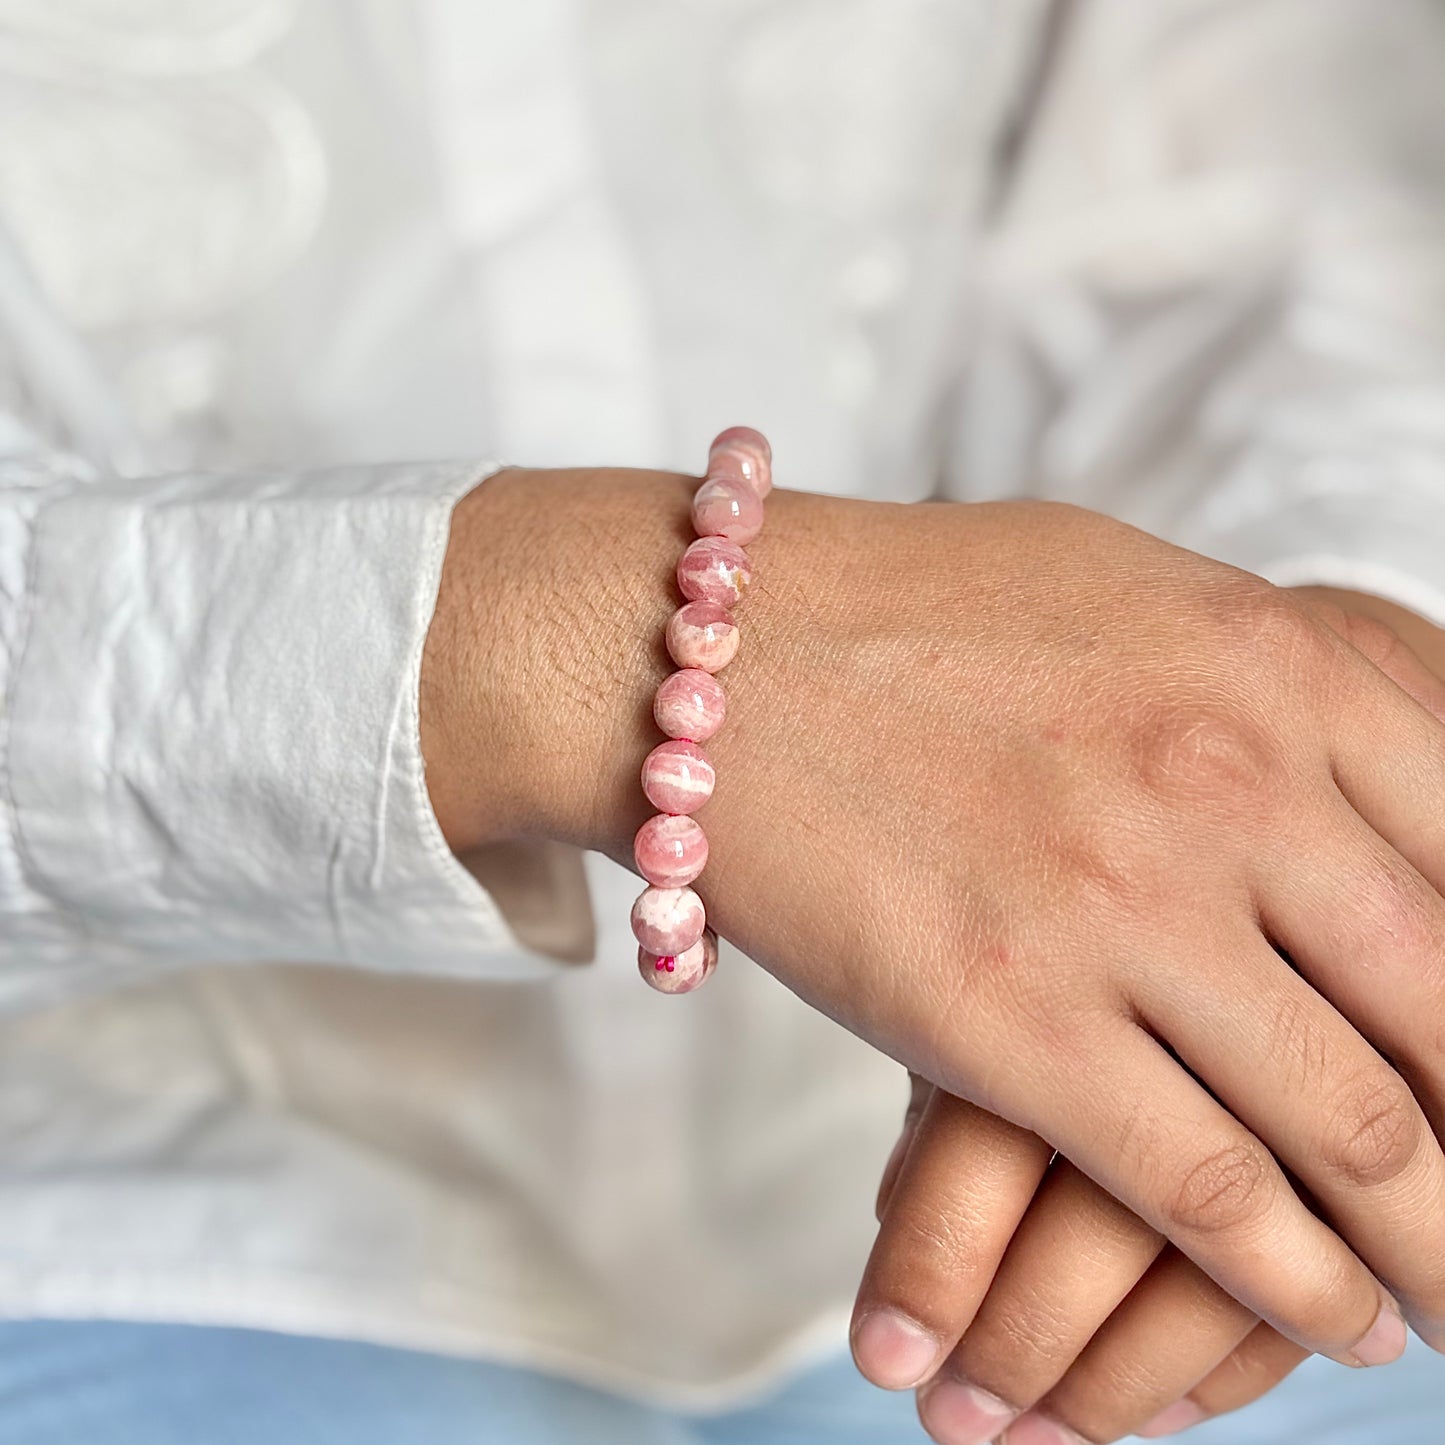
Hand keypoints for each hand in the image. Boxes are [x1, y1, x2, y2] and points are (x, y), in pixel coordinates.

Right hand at [849, 589, 1444, 1443]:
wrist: (704, 654)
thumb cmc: (905, 611)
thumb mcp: (1123, 593)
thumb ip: (1259, 685)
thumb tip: (1351, 777)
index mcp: (1274, 666)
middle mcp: (1229, 785)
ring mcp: (1121, 908)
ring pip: (1356, 1127)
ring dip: (1436, 1240)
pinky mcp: (1010, 1020)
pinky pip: (1205, 1189)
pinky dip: (1296, 1281)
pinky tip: (1343, 1322)